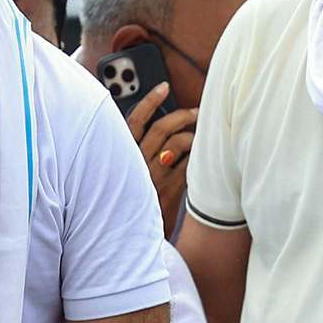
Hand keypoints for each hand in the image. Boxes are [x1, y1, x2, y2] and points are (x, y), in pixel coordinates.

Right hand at [124, 83, 198, 240]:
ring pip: (178, 144)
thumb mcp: (125, 172)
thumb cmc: (131, 199)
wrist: (134, 236)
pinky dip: (197, 157)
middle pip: (161, 128)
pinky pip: (189, 164)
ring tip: (200, 136)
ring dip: (192, 136)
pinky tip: (201, 156)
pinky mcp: (171, 190)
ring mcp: (153, 176)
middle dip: (181, 116)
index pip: (134, 121)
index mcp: (122, 155)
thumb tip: (163, 127)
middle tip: (195, 112)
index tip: (163, 87)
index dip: (149, 101)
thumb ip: (138, 150)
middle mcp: (135, 163)